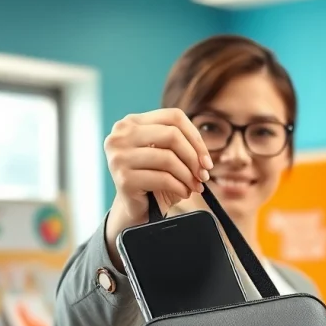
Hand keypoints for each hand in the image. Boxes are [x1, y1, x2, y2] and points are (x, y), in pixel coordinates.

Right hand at [103, 108, 214, 269]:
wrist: (135, 208)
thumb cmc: (154, 180)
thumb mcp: (167, 155)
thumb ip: (181, 144)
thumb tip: (203, 156)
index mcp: (132, 122)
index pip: (173, 117)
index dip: (196, 137)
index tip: (206, 159)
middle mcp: (121, 135)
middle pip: (172, 135)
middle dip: (194, 157)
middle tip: (204, 175)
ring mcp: (119, 156)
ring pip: (168, 158)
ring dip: (188, 175)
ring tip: (194, 186)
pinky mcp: (123, 178)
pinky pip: (163, 179)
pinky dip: (180, 187)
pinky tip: (184, 193)